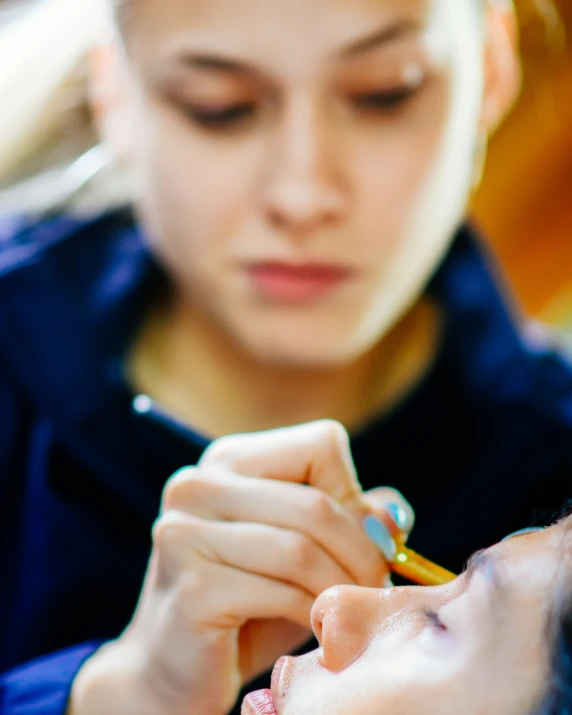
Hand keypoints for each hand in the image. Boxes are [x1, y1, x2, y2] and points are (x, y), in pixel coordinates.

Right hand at [69, 421, 411, 714]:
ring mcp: (186, 532)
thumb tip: (392, 514)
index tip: (365, 539)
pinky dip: (312, 613)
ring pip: (301, 549)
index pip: (321, 444)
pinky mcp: (192, 585)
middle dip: (362, 552)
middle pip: (316, 503)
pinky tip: (314, 626)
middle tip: (376, 586)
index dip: (353, 493)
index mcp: (228, 460)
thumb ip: (351, 520)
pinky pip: (282, 592)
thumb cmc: (251, 603)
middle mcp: (198, 484)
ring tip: (350, 607)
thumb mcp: (308, 550)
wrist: (176, 669)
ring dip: (341, 585)